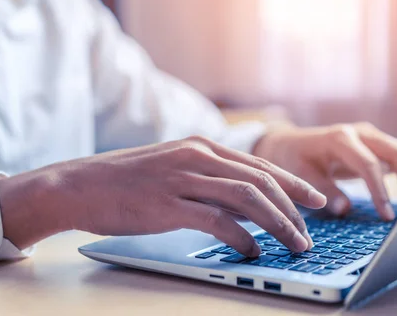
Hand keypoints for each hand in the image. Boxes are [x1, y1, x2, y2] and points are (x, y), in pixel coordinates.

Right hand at [0, 136, 326, 255]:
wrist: (80, 184)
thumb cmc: (125, 180)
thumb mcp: (172, 169)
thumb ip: (207, 182)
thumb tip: (243, 205)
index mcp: (201, 147)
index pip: (259, 164)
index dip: (293, 183)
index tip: (316, 200)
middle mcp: (197, 156)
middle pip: (261, 180)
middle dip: (293, 207)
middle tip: (310, 231)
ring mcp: (183, 178)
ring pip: (247, 198)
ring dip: (277, 223)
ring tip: (293, 244)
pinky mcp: (168, 204)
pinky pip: (217, 221)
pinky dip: (241, 237)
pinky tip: (251, 250)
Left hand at [253, 123, 396, 220]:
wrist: (293, 142)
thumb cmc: (296, 158)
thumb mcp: (301, 174)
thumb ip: (323, 189)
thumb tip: (345, 209)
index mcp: (340, 138)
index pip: (369, 163)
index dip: (380, 191)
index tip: (387, 216)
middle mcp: (362, 133)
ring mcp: (374, 137)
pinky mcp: (382, 145)